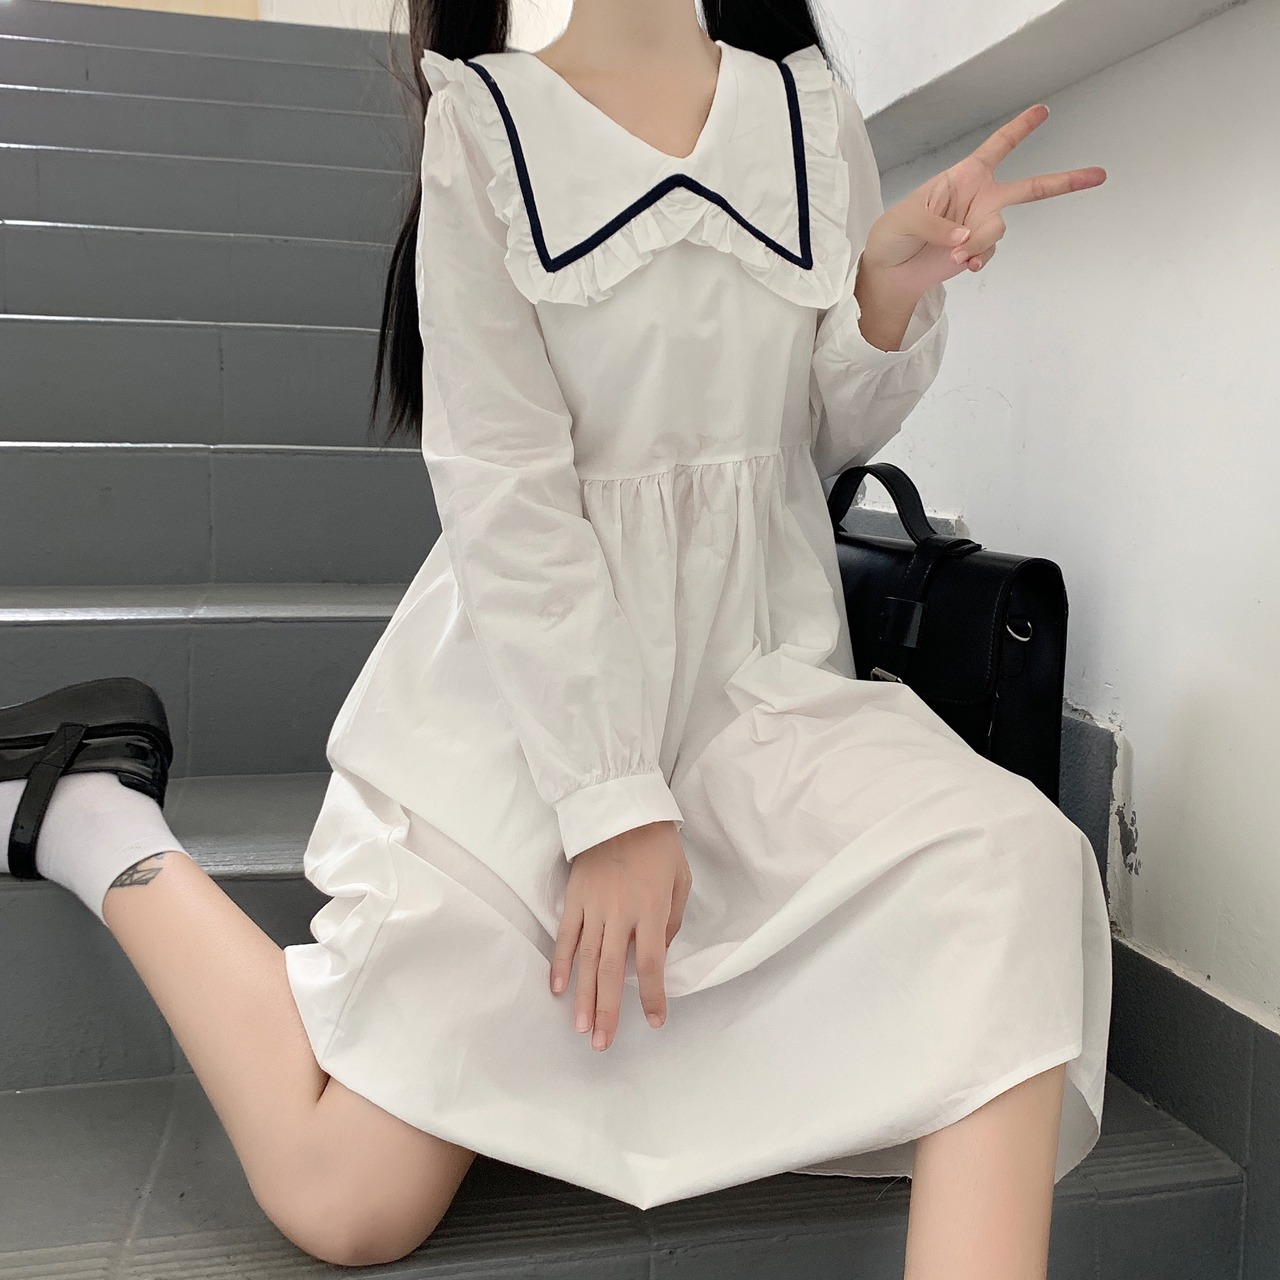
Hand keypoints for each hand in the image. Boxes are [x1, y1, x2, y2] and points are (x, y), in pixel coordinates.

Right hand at [549, 819, 691, 1051]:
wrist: (622, 809)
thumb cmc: (658, 845)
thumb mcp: (680, 881)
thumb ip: (671, 920)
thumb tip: (657, 954)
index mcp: (651, 909)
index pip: (651, 963)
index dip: (652, 995)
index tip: (654, 1021)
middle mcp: (620, 913)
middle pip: (611, 971)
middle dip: (607, 1010)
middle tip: (601, 1043)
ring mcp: (593, 906)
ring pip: (585, 959)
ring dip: (582, 996)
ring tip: (580, 1028)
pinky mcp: (574, 897)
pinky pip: (565, 935)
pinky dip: (560, 962)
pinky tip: (558, 988)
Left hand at [859, 104, 1106, 299]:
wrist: (890, 271)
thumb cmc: (893, 234)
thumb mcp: (908, 218)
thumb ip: (938, 225)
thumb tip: (967, 238)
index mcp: (964, 176)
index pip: (997, 147)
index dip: (1020, 129)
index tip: (1043, 111)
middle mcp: (979, 197)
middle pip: (1030, 187)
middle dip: (1066, 182)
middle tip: (1099, 175)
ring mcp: (981, 225)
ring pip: (999, 230)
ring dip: (981, 242)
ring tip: (956, 254)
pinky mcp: (978, 250)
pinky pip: (991, 252)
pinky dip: (980, 259)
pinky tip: (964, 263)